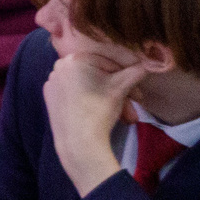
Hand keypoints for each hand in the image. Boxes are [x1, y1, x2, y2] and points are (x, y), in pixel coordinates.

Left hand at [43, 48, 148, 197]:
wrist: (78, 142)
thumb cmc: (99, 110)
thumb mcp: (121, 88)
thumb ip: (136, 71)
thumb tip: (150, 63)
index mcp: (74, 58)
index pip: (109, 61)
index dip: (128, 74)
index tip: (139, 86)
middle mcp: (59, 66)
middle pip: (98, 74)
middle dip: (120, 89)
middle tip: (136, 101)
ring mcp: (52, 82)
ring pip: (88, 84)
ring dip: (109, 96)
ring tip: (125, 113)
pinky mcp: (49, 97)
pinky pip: (75, 92)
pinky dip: (90, 98)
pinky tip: (103, 111)